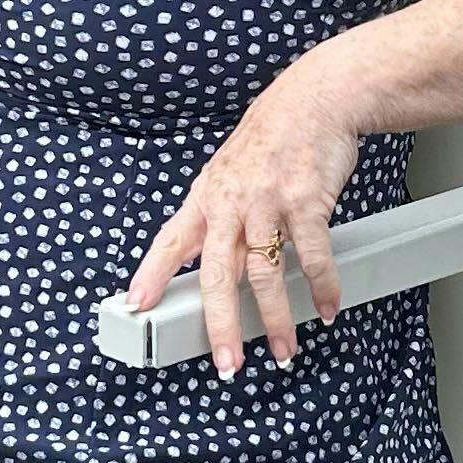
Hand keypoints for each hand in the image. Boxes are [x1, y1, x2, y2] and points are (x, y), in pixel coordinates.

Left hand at [127, 68, 361, 379]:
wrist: (314, 100)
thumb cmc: (273, 138)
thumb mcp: (228, 173)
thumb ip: (218, 217)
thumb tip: (209, 261)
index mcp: (207, 197)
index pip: (171, 241)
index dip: (151, 275)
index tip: (136, 306)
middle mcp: (232, 203)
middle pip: (219, 274)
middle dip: (221, 324)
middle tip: (226, 362)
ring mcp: (268, 203)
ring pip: (266, 273)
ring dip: (276, 319)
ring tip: (283, 348)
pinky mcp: (305, 202)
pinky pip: (312, 256)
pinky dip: (322, 286)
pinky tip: (326, 307)